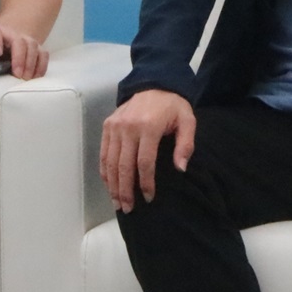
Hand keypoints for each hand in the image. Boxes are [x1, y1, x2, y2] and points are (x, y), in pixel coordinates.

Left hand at [0, 22, 48, 78]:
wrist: (1, 40)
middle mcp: (8, 35)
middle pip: (18, 40)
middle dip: (19, 57)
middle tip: (17, 74)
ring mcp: (23, 40)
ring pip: (32, 45)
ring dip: (31, 63)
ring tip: (26, 79)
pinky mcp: (34, 49)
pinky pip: (43, 54)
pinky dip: (41, 66)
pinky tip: (35, 77)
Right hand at [100, 89, 195, 211]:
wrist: (154, 82)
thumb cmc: (172, 105)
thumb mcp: (187, 121)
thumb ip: (185, 145)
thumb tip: (180, 169)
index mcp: (148, 127)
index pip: (144, 162)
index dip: (146, 183)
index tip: (149, 198)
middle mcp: (128, 127)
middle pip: (124, 166)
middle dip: (125, 190)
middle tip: (128, 208)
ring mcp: (115, 126)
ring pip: (111, 162)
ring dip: (112, 185)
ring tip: (117, 203)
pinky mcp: (108, 125)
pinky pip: (104, 152)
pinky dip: (105, 170)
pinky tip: (109, 184)